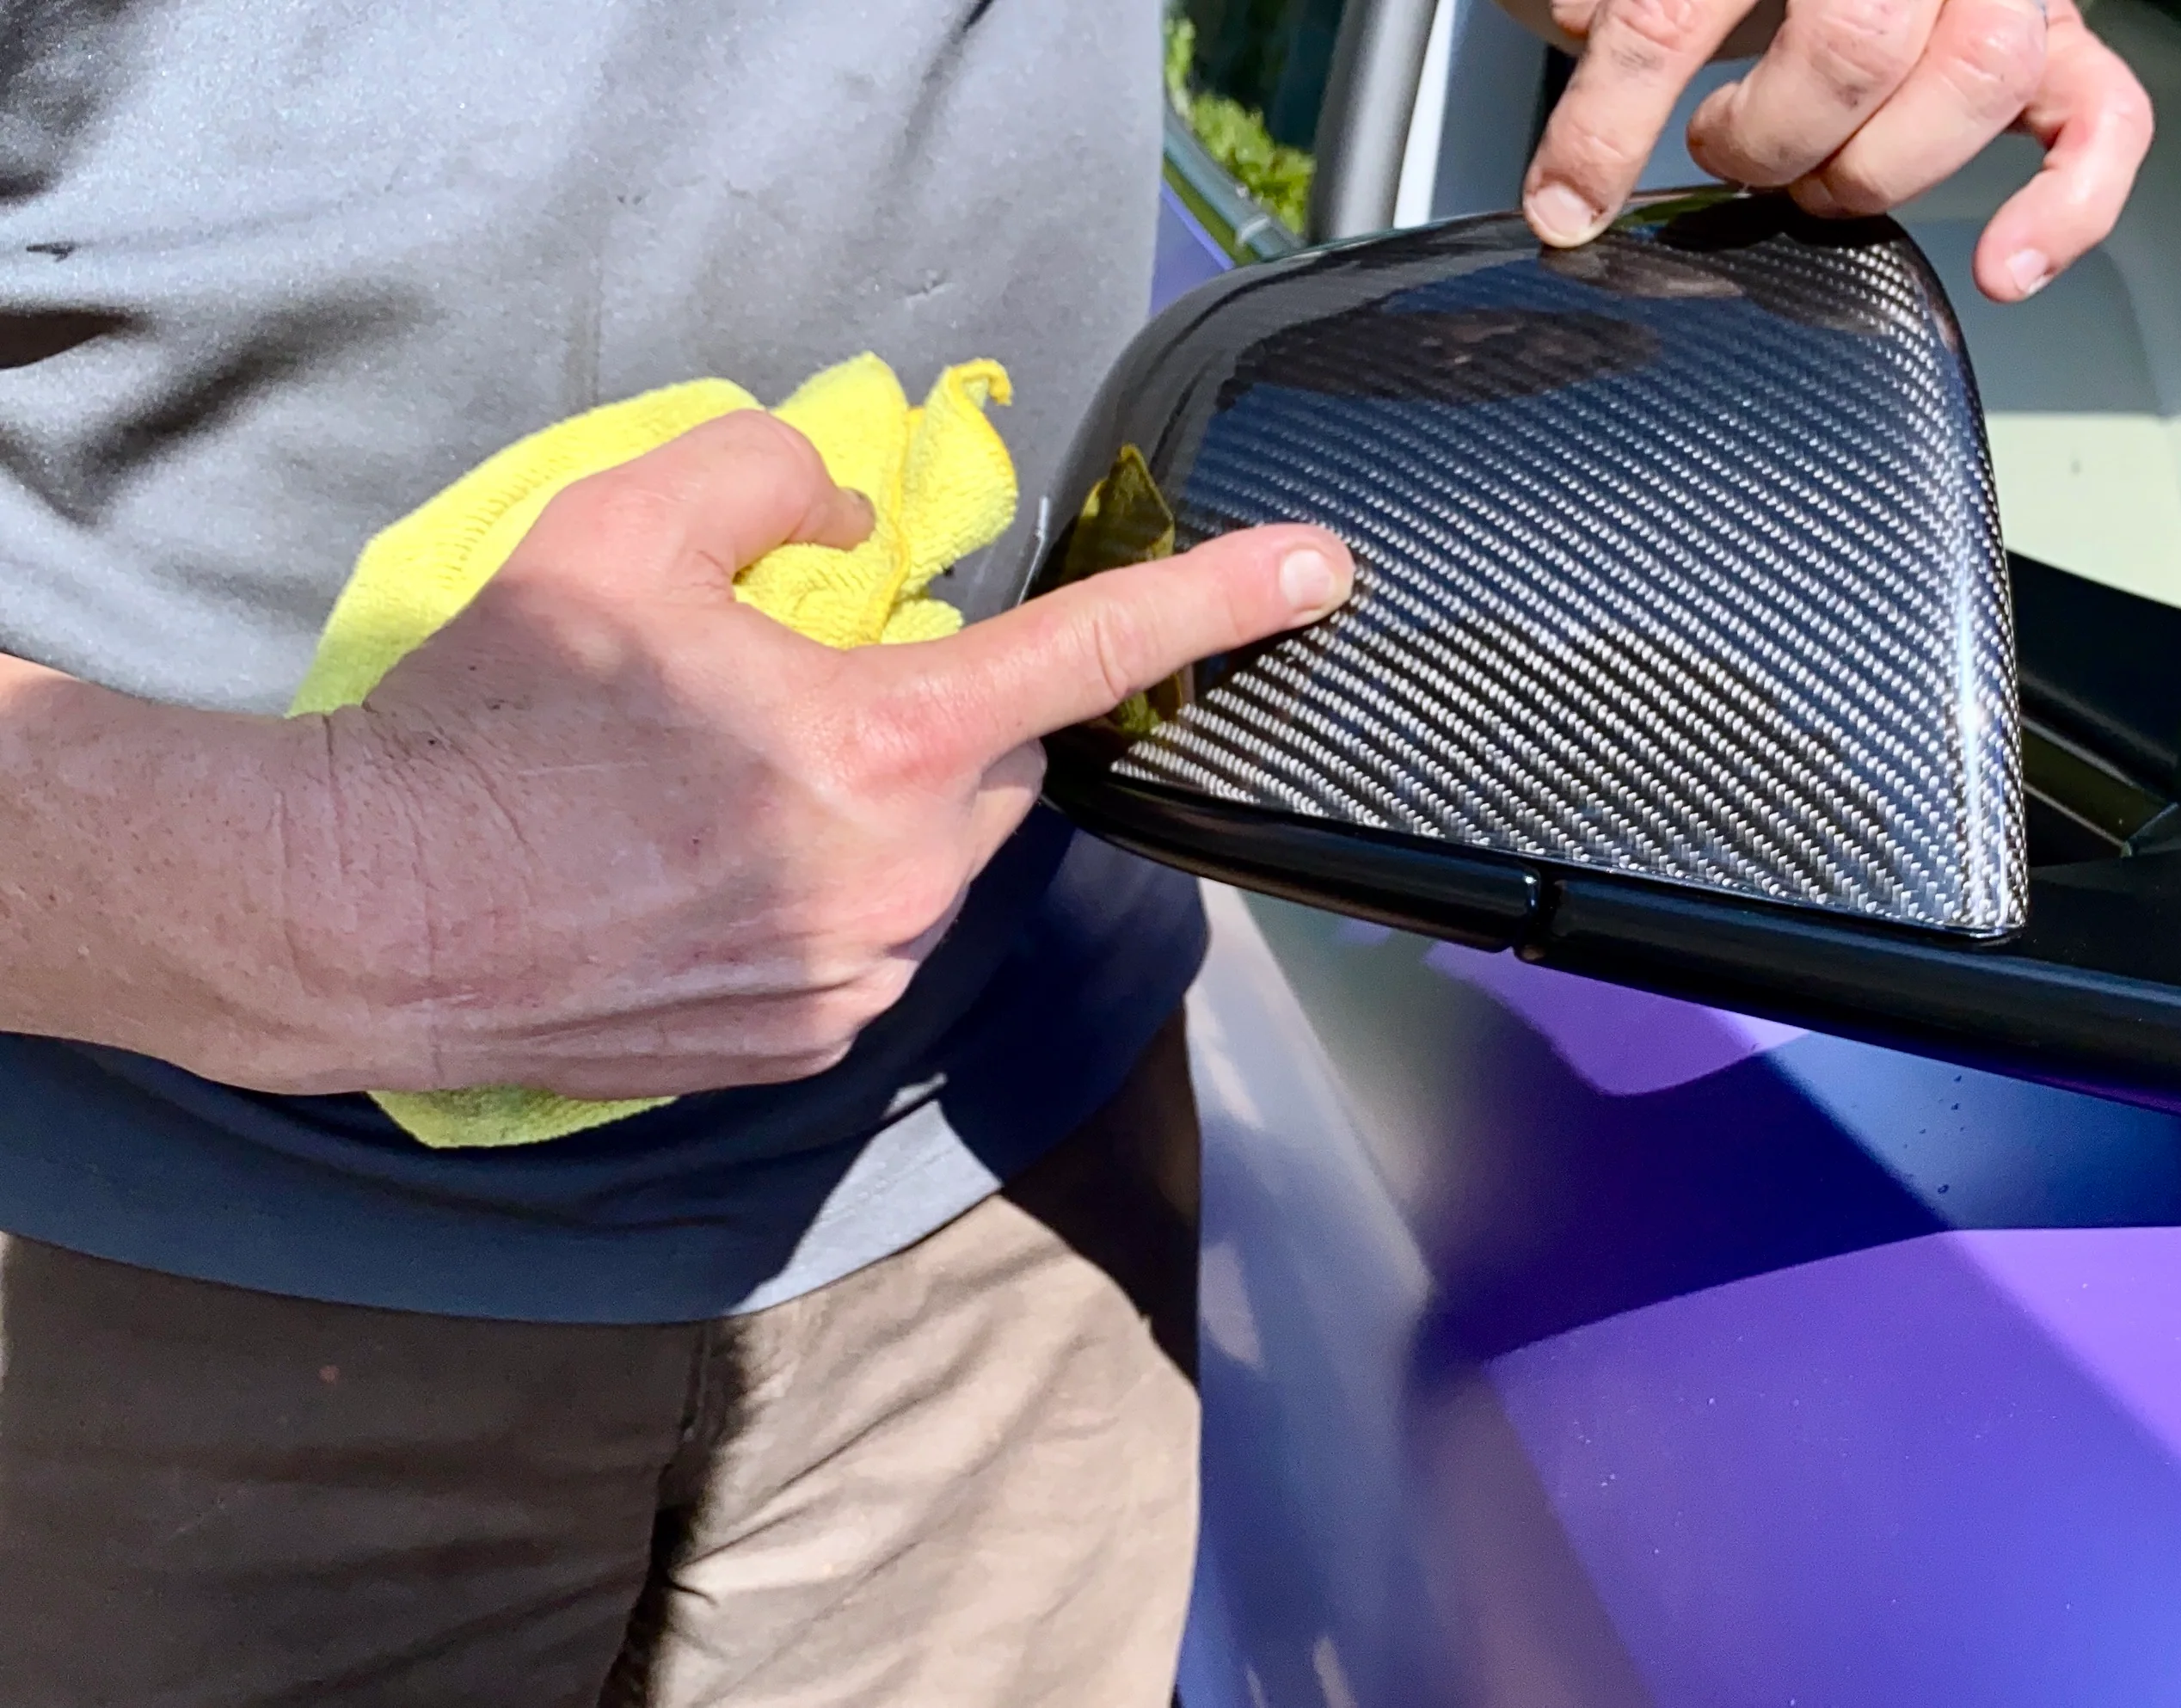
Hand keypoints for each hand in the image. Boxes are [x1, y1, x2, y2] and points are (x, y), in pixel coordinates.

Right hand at [240, 413, 1352, 1098]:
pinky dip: (830, 893)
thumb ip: (765, 477)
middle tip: (811, 690)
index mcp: (880, 744)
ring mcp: (860, 975)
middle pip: (998, 766)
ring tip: (724, 792)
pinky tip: (710, 873)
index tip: (1321, 568)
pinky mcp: (809, 1044)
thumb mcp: (614, 530)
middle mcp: (901, 877)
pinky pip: (875, 943)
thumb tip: (847, 519)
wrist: (367, 912)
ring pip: (937, 861)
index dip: (1219, 599)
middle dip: (942, 716)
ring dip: (878, 809)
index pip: (1091, 653)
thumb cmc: (487, 719)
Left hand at [1515, 0, 2151, 300]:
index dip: (1611, 115)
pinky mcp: (2053, 42)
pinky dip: (2067, 206)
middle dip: (1768, 135)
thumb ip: (1608, 14)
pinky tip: (2006, 264)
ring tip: (1809, 178)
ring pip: (1980, 76)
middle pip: (1857, 44)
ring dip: (1875, 165)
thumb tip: (1575, 182)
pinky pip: (2105, 120)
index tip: (1567, 198)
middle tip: (1722, 148)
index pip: (1681, 4)